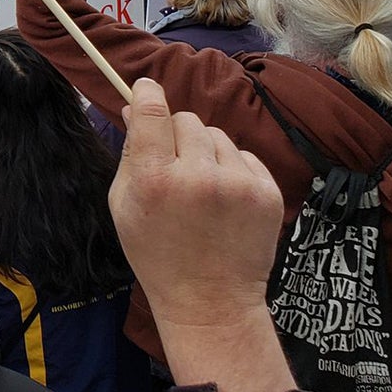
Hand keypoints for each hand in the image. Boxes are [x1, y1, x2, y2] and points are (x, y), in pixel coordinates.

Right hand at [110, 77, 288, 391]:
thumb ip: (130, 154)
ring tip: (202, 189)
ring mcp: (237, 184)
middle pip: (186, 119)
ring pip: (217, 135)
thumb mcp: (124, 206)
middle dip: (177, 135)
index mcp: (155, 180)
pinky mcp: (268, 192)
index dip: (148, 93)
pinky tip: (225, 201)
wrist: (211, 302)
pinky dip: (233, 169)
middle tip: (175, 166)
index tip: (146, 89)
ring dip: (206, 152)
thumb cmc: (158, 254)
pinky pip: (244, 156)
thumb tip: (136, 107)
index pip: (153, 111)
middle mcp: (198, 176)